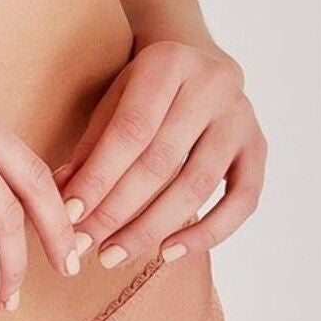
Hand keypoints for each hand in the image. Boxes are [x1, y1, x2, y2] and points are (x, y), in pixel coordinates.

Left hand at [55, 41, 266, 268]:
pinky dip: (207, 233)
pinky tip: (169, 253)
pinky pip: (242, 200)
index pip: (130, 131)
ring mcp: (241, 117)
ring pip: (197, 185)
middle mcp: (212, 85)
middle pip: (161, 161)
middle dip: (118, 211)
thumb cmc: (145, 94)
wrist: (200, 69)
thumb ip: (89, 149)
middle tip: (86, 246)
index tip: (69, 218)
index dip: (99, 178)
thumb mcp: (112, 103)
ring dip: (152, 228)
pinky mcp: (258, 147)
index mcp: (168, 63)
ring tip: (114, 256)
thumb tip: (61, 204)